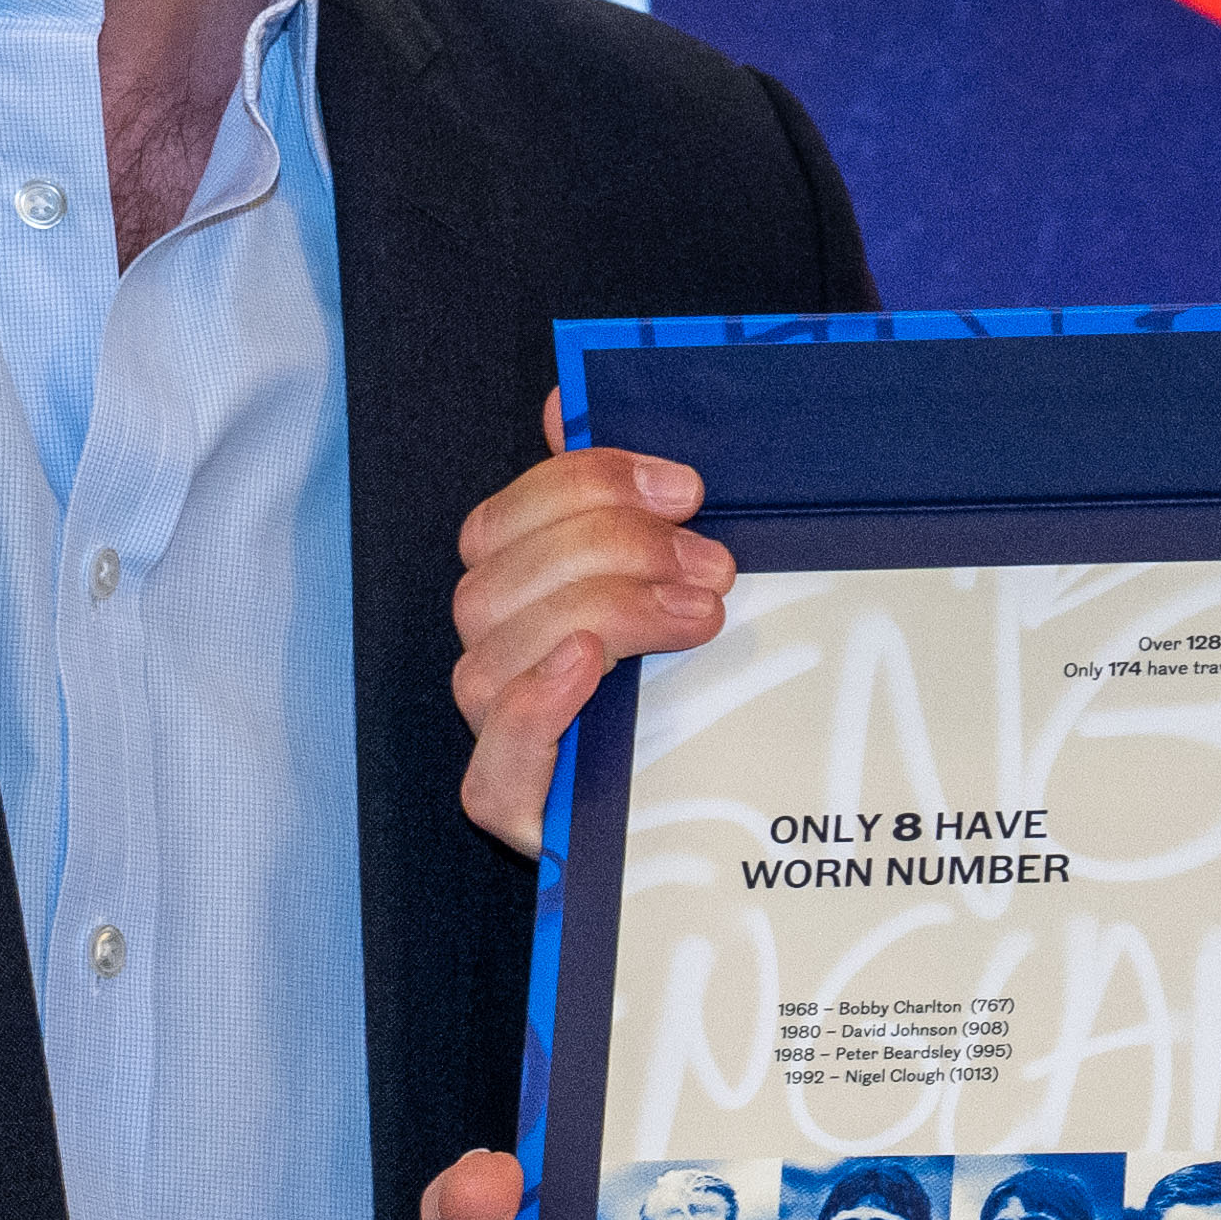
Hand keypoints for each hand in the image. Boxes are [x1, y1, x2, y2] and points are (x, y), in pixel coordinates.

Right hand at [452, 413, 731, 850]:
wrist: (729, 819)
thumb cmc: (701, 685)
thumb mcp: (680, 579)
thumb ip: (626, 498)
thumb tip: (566, 399)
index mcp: (519, 595)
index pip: (506, 518)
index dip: (585, 485)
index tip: (685, 487)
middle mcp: (493, 660)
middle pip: (495, 580)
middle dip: (609, 550)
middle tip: (713, 563)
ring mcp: (497, 737)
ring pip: (491, 655)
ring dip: (601, 615)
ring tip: (700, 614)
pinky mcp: (515, 811)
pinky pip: (494, 759)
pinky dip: (536, 701)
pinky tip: (589, 667)